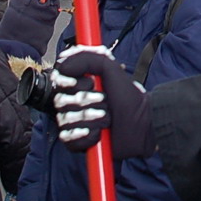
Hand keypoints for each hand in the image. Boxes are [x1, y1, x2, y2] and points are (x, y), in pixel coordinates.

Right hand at [51, 45, 154, 159]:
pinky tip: (98, 133)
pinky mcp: (77, 142)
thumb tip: (63, 62)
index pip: (59, 80)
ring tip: (107, 118)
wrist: (142, 124)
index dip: (71, 82)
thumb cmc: (128, 97)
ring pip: (65, 119)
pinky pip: (68, 138)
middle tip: (105, 101)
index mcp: (78, 85)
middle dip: (87, 101)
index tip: (90, 83)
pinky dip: (85, 136)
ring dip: (90, 118)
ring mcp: (74, 123)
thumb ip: (87, 58)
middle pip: (61, 101)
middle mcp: (73, 103)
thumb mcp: (111, 69)